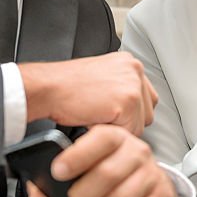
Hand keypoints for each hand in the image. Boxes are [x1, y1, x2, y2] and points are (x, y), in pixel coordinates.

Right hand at [19, 52, 156, 135]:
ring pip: (139, 124)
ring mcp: (133, 85)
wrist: (49, 87)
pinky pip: (129, 131)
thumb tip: (131, 107)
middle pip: (147, 112)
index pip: (146, 97)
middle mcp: (134, 70)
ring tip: (98, 116)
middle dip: (127, 121)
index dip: (129, 111)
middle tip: (102, 115)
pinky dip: (111, 132)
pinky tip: (95, 120)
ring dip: (119, 128)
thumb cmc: (66, 86)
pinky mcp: (127, 102)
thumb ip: (119, 87)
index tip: (113, 113)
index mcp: (129, 63)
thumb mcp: (100, 77)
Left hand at [23, 125, 177, 196]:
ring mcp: (152, 173)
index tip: (58, 172)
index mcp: (114, 136)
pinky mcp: (163, 196)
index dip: (77, 156)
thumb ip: (52, 184)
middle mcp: (136, 151)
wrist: (145, 177)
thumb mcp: (79, 167)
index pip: (100, 139)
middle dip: (83, 194)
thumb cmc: (106, 170)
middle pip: (108, 173)